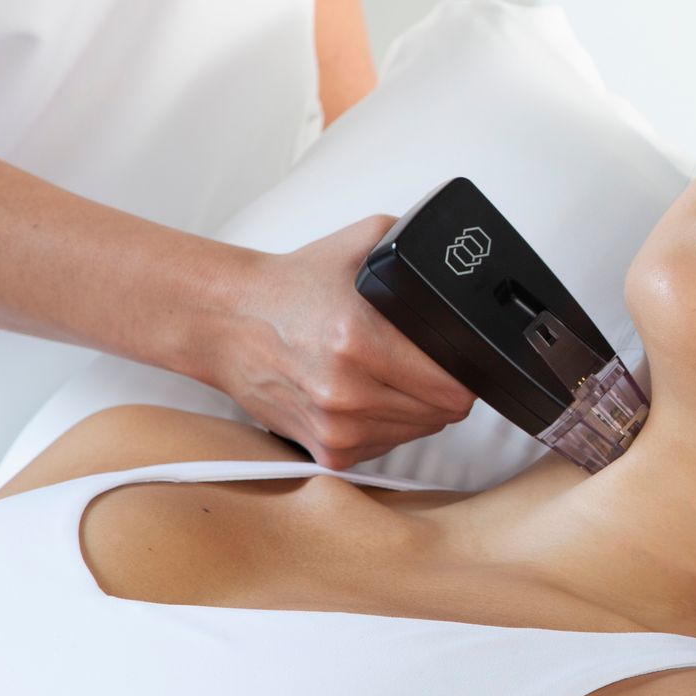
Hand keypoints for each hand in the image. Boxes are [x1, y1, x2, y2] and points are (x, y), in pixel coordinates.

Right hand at [199, 215, 476, 470]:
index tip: (460, 360)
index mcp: (357, 339)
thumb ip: (417, 251)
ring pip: (418, 433)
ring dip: (416, 408)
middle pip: (443, 413)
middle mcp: (346, 390)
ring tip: (387, 374)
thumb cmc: (292, 287)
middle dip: (444, 388)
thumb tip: (462, 264)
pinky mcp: (327, 451)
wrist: (229, 320)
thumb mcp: (363, 244)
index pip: (453, 385)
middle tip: (422, 361)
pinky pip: (385, 446)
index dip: (466, 372)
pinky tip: (366, 395)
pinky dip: (386, 425)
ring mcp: (336, 427)